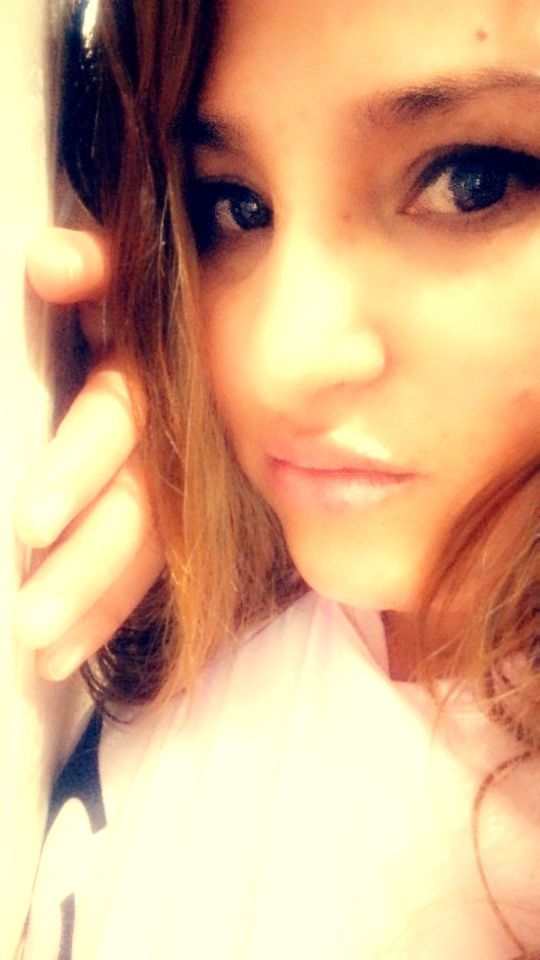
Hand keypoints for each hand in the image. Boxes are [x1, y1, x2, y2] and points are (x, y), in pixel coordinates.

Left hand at [15, 228, 162, 680]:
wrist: (195, 330)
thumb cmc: (131, 302)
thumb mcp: (113, 277)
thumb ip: (90, 266)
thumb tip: (55, 262)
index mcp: (153, 368)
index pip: (120, 420)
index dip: (80, 468)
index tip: (33, 523)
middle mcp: (174, 430)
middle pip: (140, 505)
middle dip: (88, 565)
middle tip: (30, 620)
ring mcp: (179, 475)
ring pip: (147, 549)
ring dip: (96, 602)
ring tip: (44, 651)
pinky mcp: (177, 512)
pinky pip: (149, 569)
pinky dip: (108, 610)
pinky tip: (68, 652)